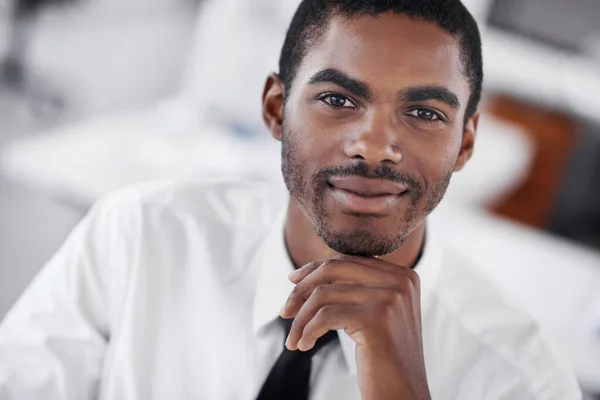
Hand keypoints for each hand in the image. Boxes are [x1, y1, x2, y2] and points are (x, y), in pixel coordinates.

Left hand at [279, 254, 430, 399]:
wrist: (404, 396)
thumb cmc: (385, 358)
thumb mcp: (377, 313)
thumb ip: (356, 287)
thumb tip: (307, 272)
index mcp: (403, 276)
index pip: (348, 260)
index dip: (315, 269)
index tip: (292, 282)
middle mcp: (400, 282)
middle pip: (334, 269)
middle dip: (302, 289)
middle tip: (285, 311)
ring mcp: (390, 299)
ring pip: (324, 294)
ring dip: (301, 318)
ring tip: (293, 339)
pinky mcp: (376, 320)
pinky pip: (324, 316)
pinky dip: (307, 331)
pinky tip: (303, 345)